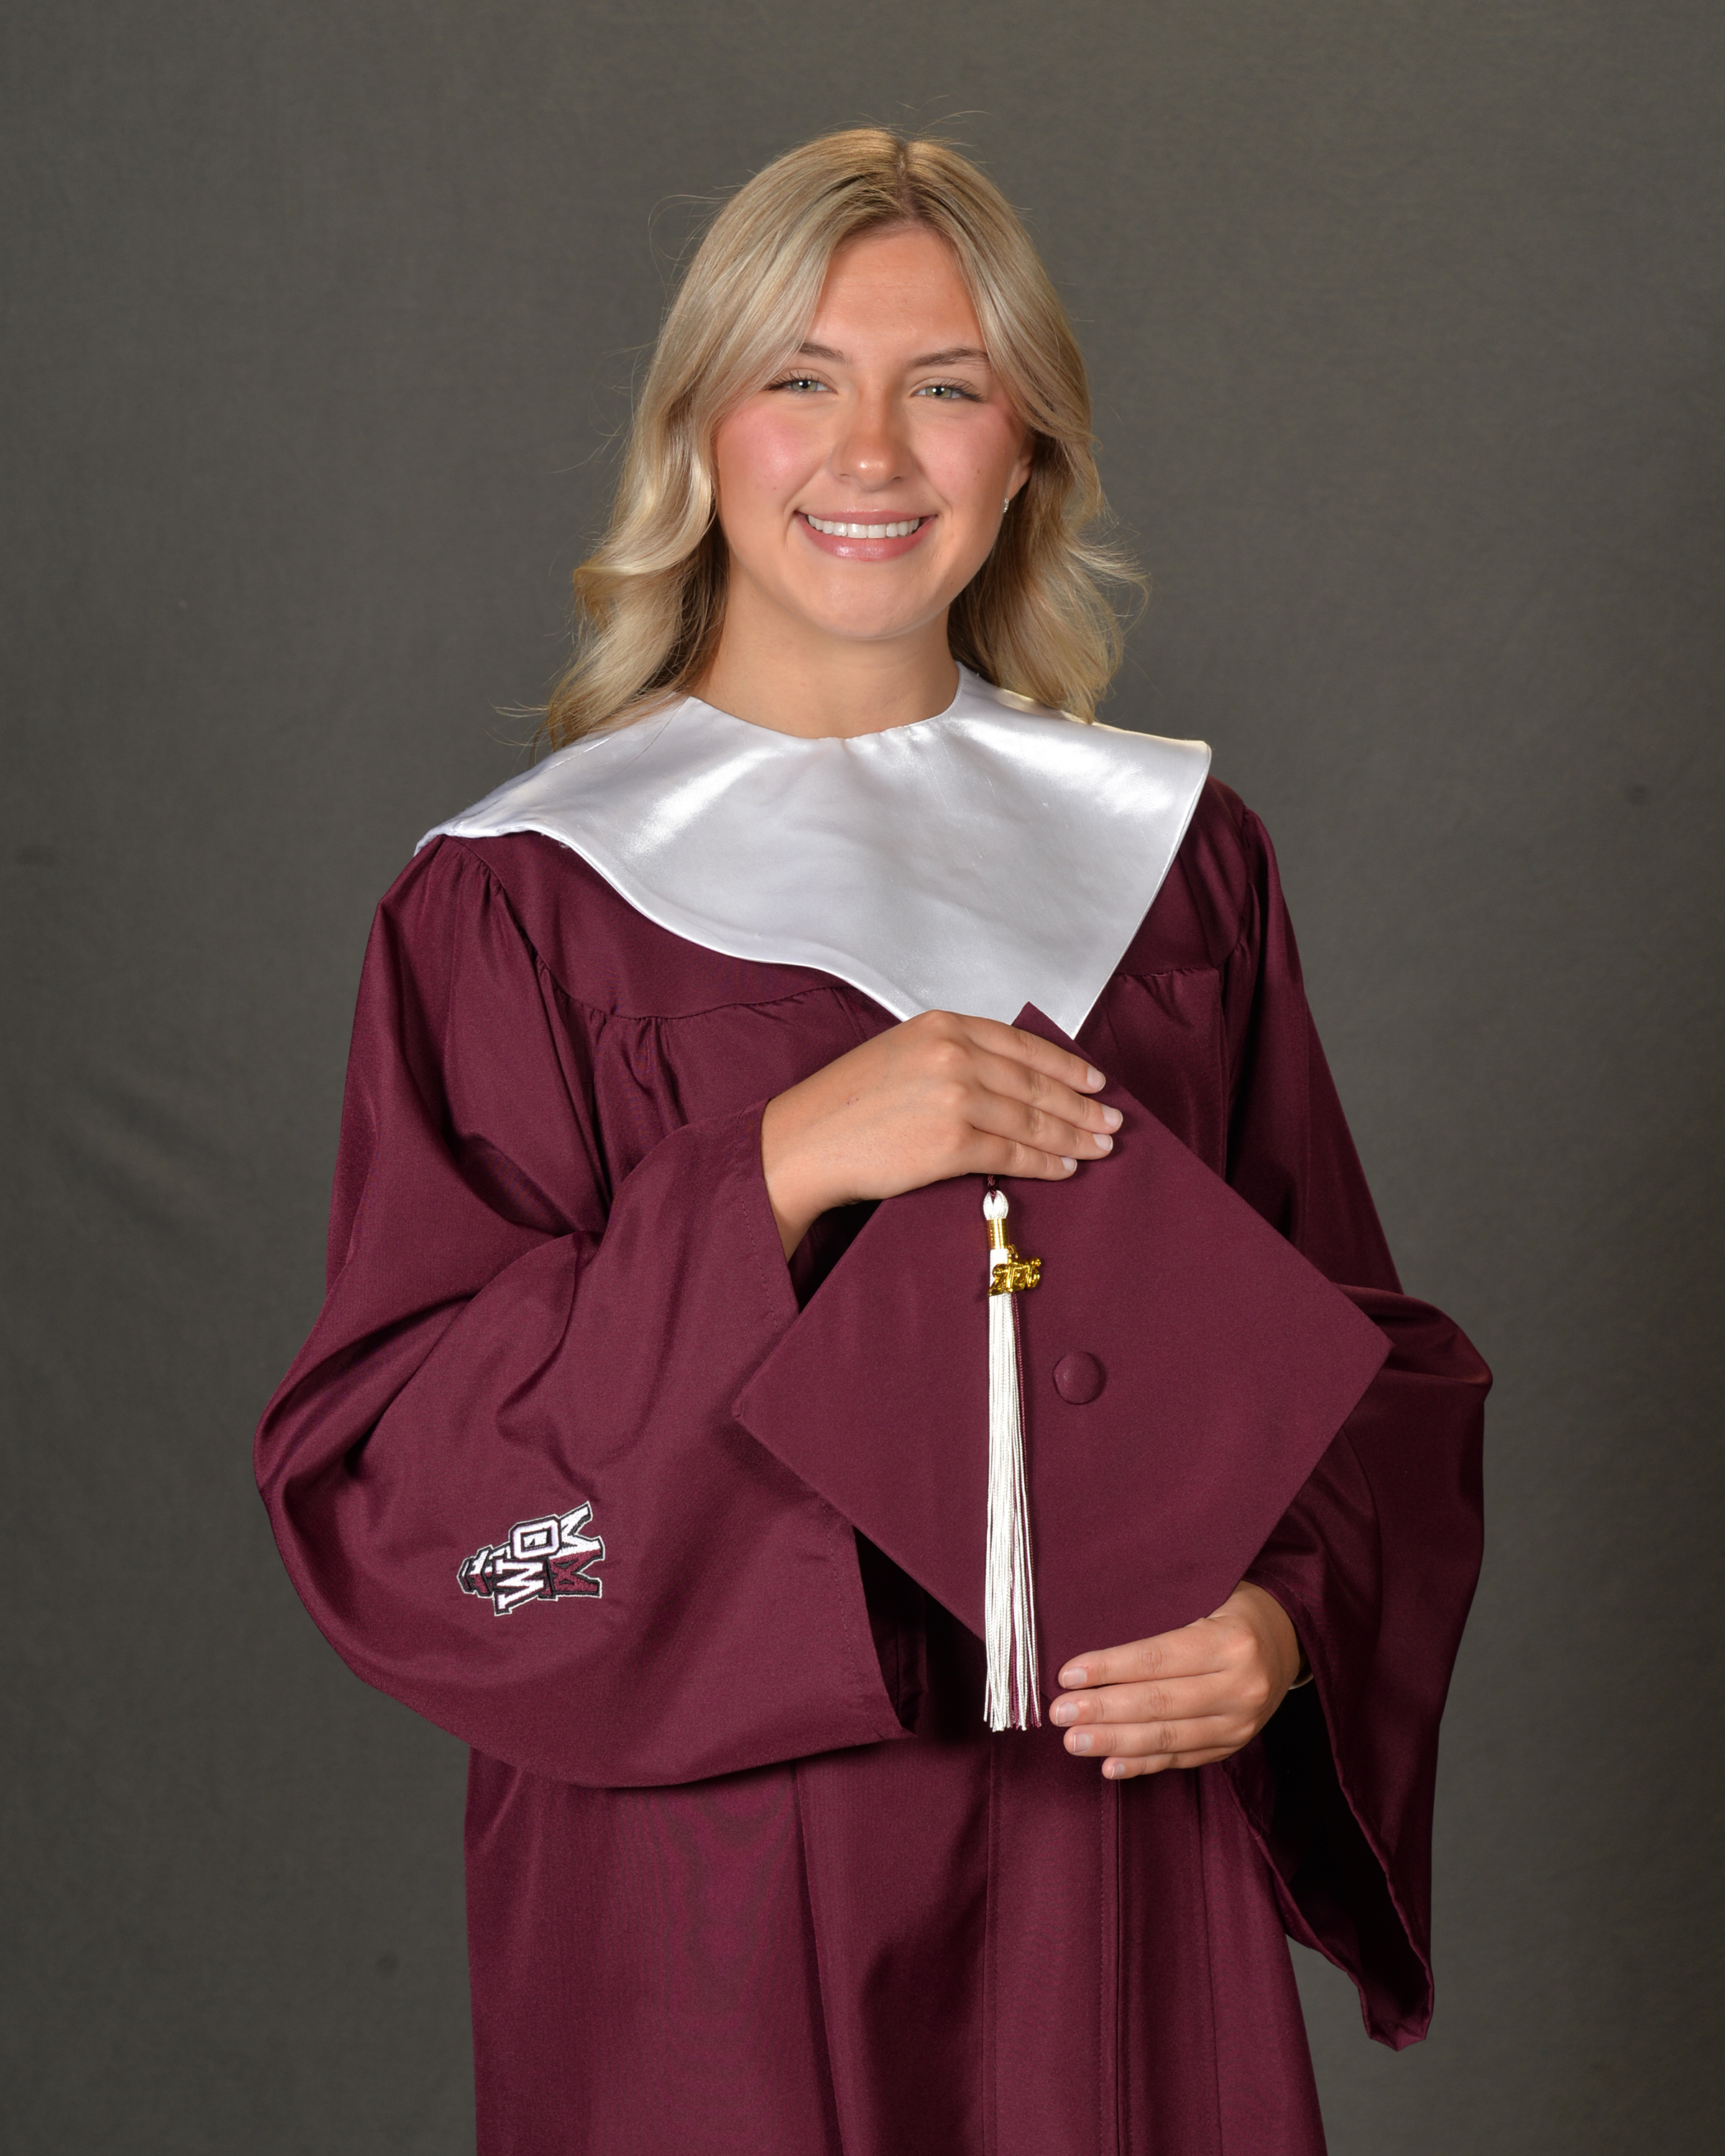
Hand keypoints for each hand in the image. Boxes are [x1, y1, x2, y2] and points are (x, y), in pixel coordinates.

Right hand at [760, 1010, 1120, 1256]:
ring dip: (1073, 1135)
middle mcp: (952, 1054)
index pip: (1022, 1044)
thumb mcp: (901, 1052)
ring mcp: (954, 1097)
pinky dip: (1046, 1162)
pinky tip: (1066, 1168)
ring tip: (1100, 1146)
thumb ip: (953, 1053)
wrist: (804, 1141)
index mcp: (942, 1025)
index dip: (1067, 1064)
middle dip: (1082, 1105)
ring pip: (1031, 1119)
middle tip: (1113, 1121)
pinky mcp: (950, 1142)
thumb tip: (1008, 1078)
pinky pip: (1013, 1154)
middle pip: (1035, 1082)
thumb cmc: (846, 1103)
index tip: (1096, 1080)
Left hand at [1048, 1583, 1303, 1779]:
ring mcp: (1241, 1723)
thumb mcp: (1207, 1594)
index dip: (1109, 1668)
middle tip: (1059, 1713)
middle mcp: (1242, 1687)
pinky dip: (1143, 1764)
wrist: (1288, 1640)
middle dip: (1103, 1710)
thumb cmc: (1233, 1608)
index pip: (1158, 1659)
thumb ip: (1162, 1614)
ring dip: (1115, 1742)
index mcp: (1232, 1642)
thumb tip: (1094, 1635)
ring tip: (1073, 1742)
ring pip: (1168, 1737)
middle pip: (1159, 1703)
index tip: (1067, 1675)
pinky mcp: (1234, 1745)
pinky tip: (1109, 1766)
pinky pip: (1182, 1759)